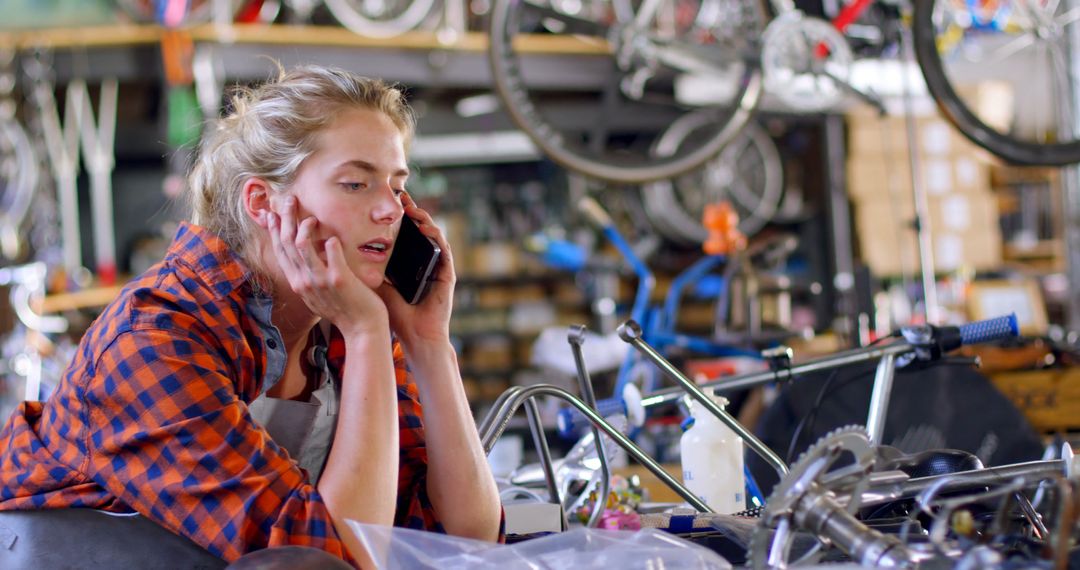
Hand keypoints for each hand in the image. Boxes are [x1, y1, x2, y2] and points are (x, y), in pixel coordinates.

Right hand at [269, 196, 387, 335]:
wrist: (362, 329)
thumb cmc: (344, 310)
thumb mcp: (318, 295)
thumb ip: (309, 277)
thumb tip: (307, 258)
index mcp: (298, 283)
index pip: (280, 252)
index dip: (274, 231)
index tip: (271, 214)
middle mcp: (304, 281)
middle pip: (287, 243)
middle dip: (286, 218)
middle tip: (290, 200)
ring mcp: (320, 280)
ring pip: (302, 245)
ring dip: (304, 226)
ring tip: (311, 217)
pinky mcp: (339, 279)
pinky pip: (332, 252)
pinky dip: (331, 242)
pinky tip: (333, 238)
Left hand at [377, 193, 455, 345]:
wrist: (416, 336)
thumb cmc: (397, 315)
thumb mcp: (378, 286)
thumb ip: (368, 269)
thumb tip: (342, 253)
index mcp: (410, 264)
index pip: (405, 235)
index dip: (398, 219)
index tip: (387, 204)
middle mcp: (425, 262)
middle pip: (419, 230)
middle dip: (411, 211)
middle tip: (400, 196)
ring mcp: (438, 266)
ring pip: (433, 235)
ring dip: (423, 218)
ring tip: (411, 207)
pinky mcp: (447, 273)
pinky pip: (443, 248)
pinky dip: (435, 235)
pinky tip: (424, 226)